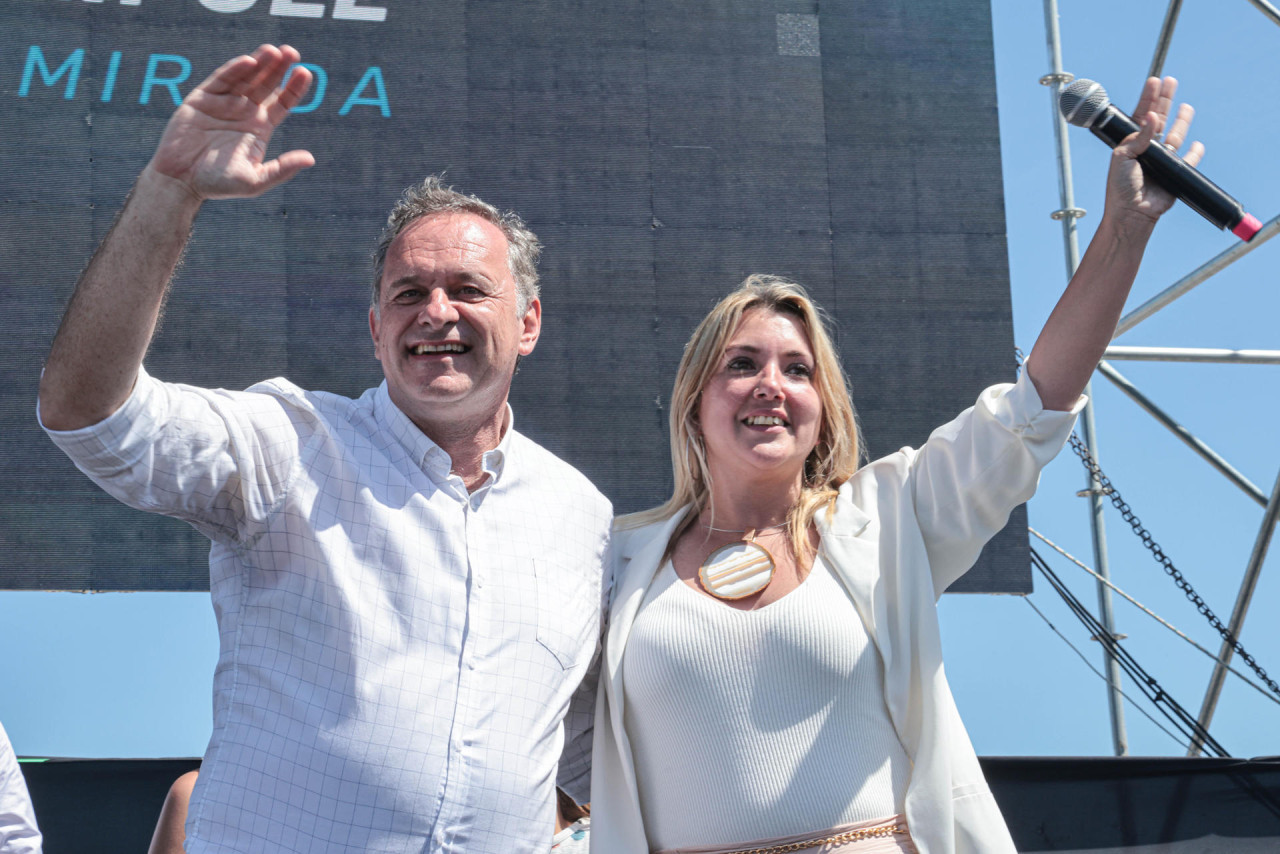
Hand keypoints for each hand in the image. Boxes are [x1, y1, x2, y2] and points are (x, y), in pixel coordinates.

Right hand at [147, 44, 314, 200]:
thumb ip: (282, 169)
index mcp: (260, 127)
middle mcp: (245, 111)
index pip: (282, 102)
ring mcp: (224, 103)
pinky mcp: (202, 99)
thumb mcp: (255, 180)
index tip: (305, 72)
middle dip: (279, 68)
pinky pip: (221, 80)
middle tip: (292, 52)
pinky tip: (249, 61)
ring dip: (259, 63)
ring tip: (274, 51)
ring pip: (246, 77)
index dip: (294, 87)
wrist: (181, 181)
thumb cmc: (218, 184)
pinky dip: (234, 70)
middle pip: (266, 84)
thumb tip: (310, 159)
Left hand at [1103, 76, 1203, 227]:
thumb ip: (1138, 137)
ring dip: (1182, 120)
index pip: (1141, 115)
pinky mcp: (1176, 173)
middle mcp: (1147, 149)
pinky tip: (1196, 144)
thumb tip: (1152, 116)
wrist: (1131, 212)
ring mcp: (1162, 161)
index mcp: (1131, 143)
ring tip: (1186, 106)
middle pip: (1160, 119)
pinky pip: (1189, 160)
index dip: (1148, 98)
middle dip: (1165, 100)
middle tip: (1170, 81)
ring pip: (1176, 135)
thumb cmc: (1120, 187)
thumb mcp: (1122, 157)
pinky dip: (1194, 152)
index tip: (1154, 81)